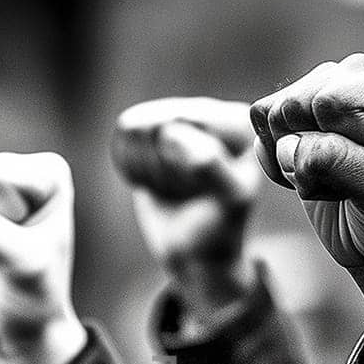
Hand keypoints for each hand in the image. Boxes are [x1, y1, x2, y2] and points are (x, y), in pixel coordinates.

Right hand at [112, 97, 260, 308]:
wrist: (196, 252)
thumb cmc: (218, 228)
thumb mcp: (228, 201)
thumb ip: (210, 167)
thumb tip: (173, 134)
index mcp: (240, 122)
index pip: (185, 127)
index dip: (179, 165)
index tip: (203, 191)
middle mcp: (212, 110)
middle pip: (157, 124)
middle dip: (163, 168)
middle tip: (187, 192)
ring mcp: (180, 116)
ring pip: (135, 128)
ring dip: (148, 169)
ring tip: (174, 187)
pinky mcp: (153, 127)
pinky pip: (123, 135)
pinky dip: (133, 166)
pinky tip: (156, 181)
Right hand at [252, 53, 363, 363]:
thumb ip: (341, 164)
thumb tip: (287, 146)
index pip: (334, 103)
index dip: (343, 149)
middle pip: (298, 102)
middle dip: (312, 154)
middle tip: (349, 180)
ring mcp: (336, 84)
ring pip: (275, 111)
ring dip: (293, 159)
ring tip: (334, 178)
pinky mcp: (305, 103)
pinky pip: (259, 119)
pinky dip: (274, 157)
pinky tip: (308, 173)